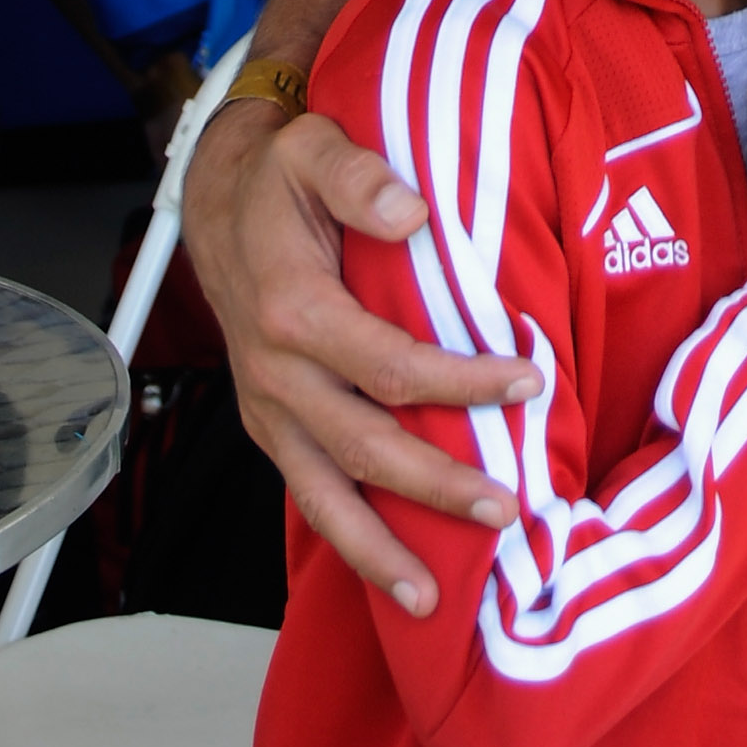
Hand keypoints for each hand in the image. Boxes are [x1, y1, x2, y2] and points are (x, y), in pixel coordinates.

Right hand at [182, 97, 543, 614]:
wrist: (217, 199)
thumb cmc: (279, 177)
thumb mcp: (312, 147)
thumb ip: (359, 176)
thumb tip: (413, 213)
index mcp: (293, 312)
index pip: (391, 365)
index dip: (461, 383)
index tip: (529, 383)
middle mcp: (276, 374)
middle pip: (365, 446)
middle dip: (436, 486)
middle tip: (506, 508)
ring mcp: (269, 409)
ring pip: (324, 495)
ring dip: (379, 550)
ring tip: (433, 599)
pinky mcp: (270, 426)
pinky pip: (308, 493)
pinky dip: (346, 539)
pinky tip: (390, 573)